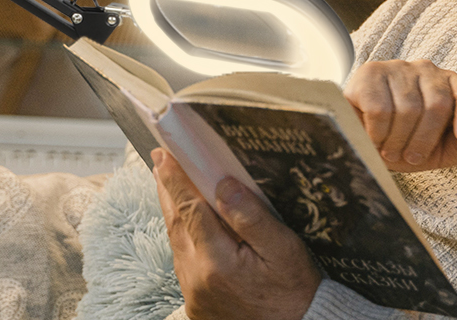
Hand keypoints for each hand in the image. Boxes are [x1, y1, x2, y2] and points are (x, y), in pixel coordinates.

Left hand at [152, 149, 320, 319]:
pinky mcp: (196, 301)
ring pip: (176, 241)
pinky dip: (182, 236)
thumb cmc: (295, 294)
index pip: (190, 208)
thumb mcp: (284, 251)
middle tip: (162, 160)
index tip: (166, 154)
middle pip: (176, 222)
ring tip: (171, 185)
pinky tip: (188, 224)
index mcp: (217, 261)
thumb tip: (225, 185)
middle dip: (167, 189)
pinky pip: (183, 261)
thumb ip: (252, 217)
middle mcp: (197, 276)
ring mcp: (193, 291)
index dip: (177, 179)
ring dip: (173, 211)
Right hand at [342, 60, 456, 171]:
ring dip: (398, 141)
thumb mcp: (440, 151)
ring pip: (408, 108)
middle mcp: (428, 71)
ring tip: (390, 151)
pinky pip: (380, 108)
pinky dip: (377, 133)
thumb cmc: (407, 143)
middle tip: (410, 158)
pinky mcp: (370, 73)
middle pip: (438, 104)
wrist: (364, 138)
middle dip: (425, 140)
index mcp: (451, 85)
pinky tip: (374, 138)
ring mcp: (399, 68)